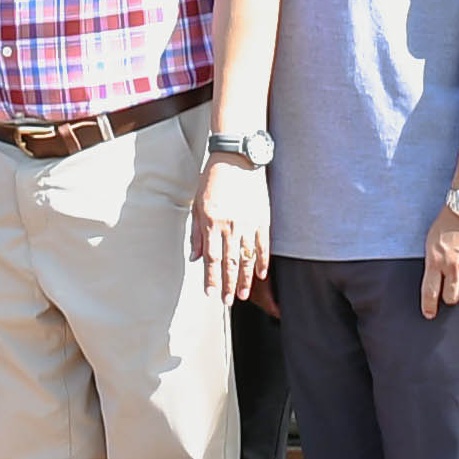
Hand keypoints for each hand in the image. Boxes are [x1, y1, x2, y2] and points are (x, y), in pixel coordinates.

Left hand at [191, 153, 271, 299]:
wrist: (237, 157)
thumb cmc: (213, 178)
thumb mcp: (197, 203)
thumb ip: (196, 232)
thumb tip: (195, 257)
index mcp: (212, 222)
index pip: (211, 258)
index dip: (211, 278)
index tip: (210, 294)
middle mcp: (230, 225)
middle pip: (230, 262)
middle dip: (228, 285)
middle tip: (228, 302)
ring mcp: (248, 222)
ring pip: (247, 257)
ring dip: (246, 279)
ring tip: (244, 294)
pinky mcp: (263, 218)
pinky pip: (263, 245)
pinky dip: (262, 261)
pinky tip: (261, 274)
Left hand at [421, 214, 458, 314]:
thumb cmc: (449, 220)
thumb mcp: (431, 241)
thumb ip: (433, 261)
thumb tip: (435, 279)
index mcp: (435, 260)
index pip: (430, 291)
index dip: (429, 307)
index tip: (429, 313)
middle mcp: (453, 265)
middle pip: (451, 297)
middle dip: (450, 299)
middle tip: (451, 294)